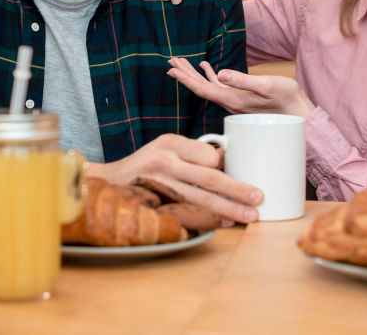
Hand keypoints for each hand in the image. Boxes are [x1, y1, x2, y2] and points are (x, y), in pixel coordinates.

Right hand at [89, 134, 262, 223]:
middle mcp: (165, 161)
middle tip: (257, 197)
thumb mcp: (166, 149)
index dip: (227, 166)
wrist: (109, 180)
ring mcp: (159, 183)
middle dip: (236, 189)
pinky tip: (224, 222)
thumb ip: (192, 154)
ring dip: (228, 208)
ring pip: (200, 197)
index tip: (241, 173)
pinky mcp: (155, 202)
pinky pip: (188, 211)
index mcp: (170, 143)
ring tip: (249, 215)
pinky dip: (209, 218)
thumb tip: (226, 162)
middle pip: (208, 176)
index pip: (207, 155)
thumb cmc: (145, 164)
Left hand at [167, 59, 314, 117]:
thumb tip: (221, 74)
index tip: (172, 69)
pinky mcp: (241, 97)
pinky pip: (220, 86)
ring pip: (208, 87)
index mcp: (232, 99)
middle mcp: (229, 102)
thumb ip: (243, 81)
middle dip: (184, 74)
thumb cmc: (286, 99)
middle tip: (170, 62)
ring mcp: (235, 100)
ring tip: (181, 63)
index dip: (185, 79)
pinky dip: (210, 75)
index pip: (202, 89)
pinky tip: (205, 67)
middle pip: (201, 88)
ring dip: (194, 74)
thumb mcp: (266, 86)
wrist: (299, 114)